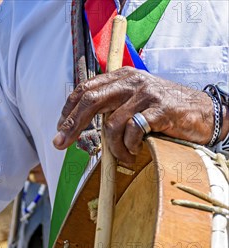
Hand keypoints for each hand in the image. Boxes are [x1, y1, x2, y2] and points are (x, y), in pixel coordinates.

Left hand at [53, 67, 214, 163]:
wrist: (202, 112)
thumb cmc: (163, 111)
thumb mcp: (135, 101)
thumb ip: (112, 105)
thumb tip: (80, 124)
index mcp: (122, 77)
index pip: (85, 89)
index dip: (68, 110)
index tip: (59, 129)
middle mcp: (132, 81)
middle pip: (90, 101)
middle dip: (72, 125)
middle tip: (60, 144)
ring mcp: (146, 94)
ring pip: (112, 124)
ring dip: (112, 148)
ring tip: (124, 157)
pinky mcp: (159, 110)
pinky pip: (133, 133)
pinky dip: (129, 148)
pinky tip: (136, 152)